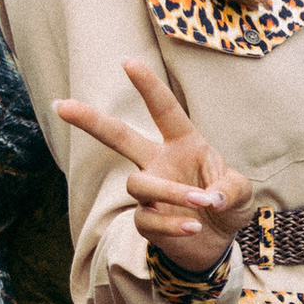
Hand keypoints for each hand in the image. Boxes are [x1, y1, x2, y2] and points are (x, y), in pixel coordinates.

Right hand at [56, 59, 249, 273]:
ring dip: (171, 192)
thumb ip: (230, 189)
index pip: (164, 110)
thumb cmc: (227, 205)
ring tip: (202, 203)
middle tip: (62, 105)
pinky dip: (173, 224)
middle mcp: (159, 162)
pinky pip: (147, 218)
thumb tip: (210, 197)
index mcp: (182, 143)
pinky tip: (193, 227)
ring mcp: (149, 191)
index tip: (128, 62)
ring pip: (138, 183)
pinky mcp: (145, 220)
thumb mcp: (241, 193)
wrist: (218, 241)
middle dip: (90, 120)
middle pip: (118, 136)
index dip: (148, 87)